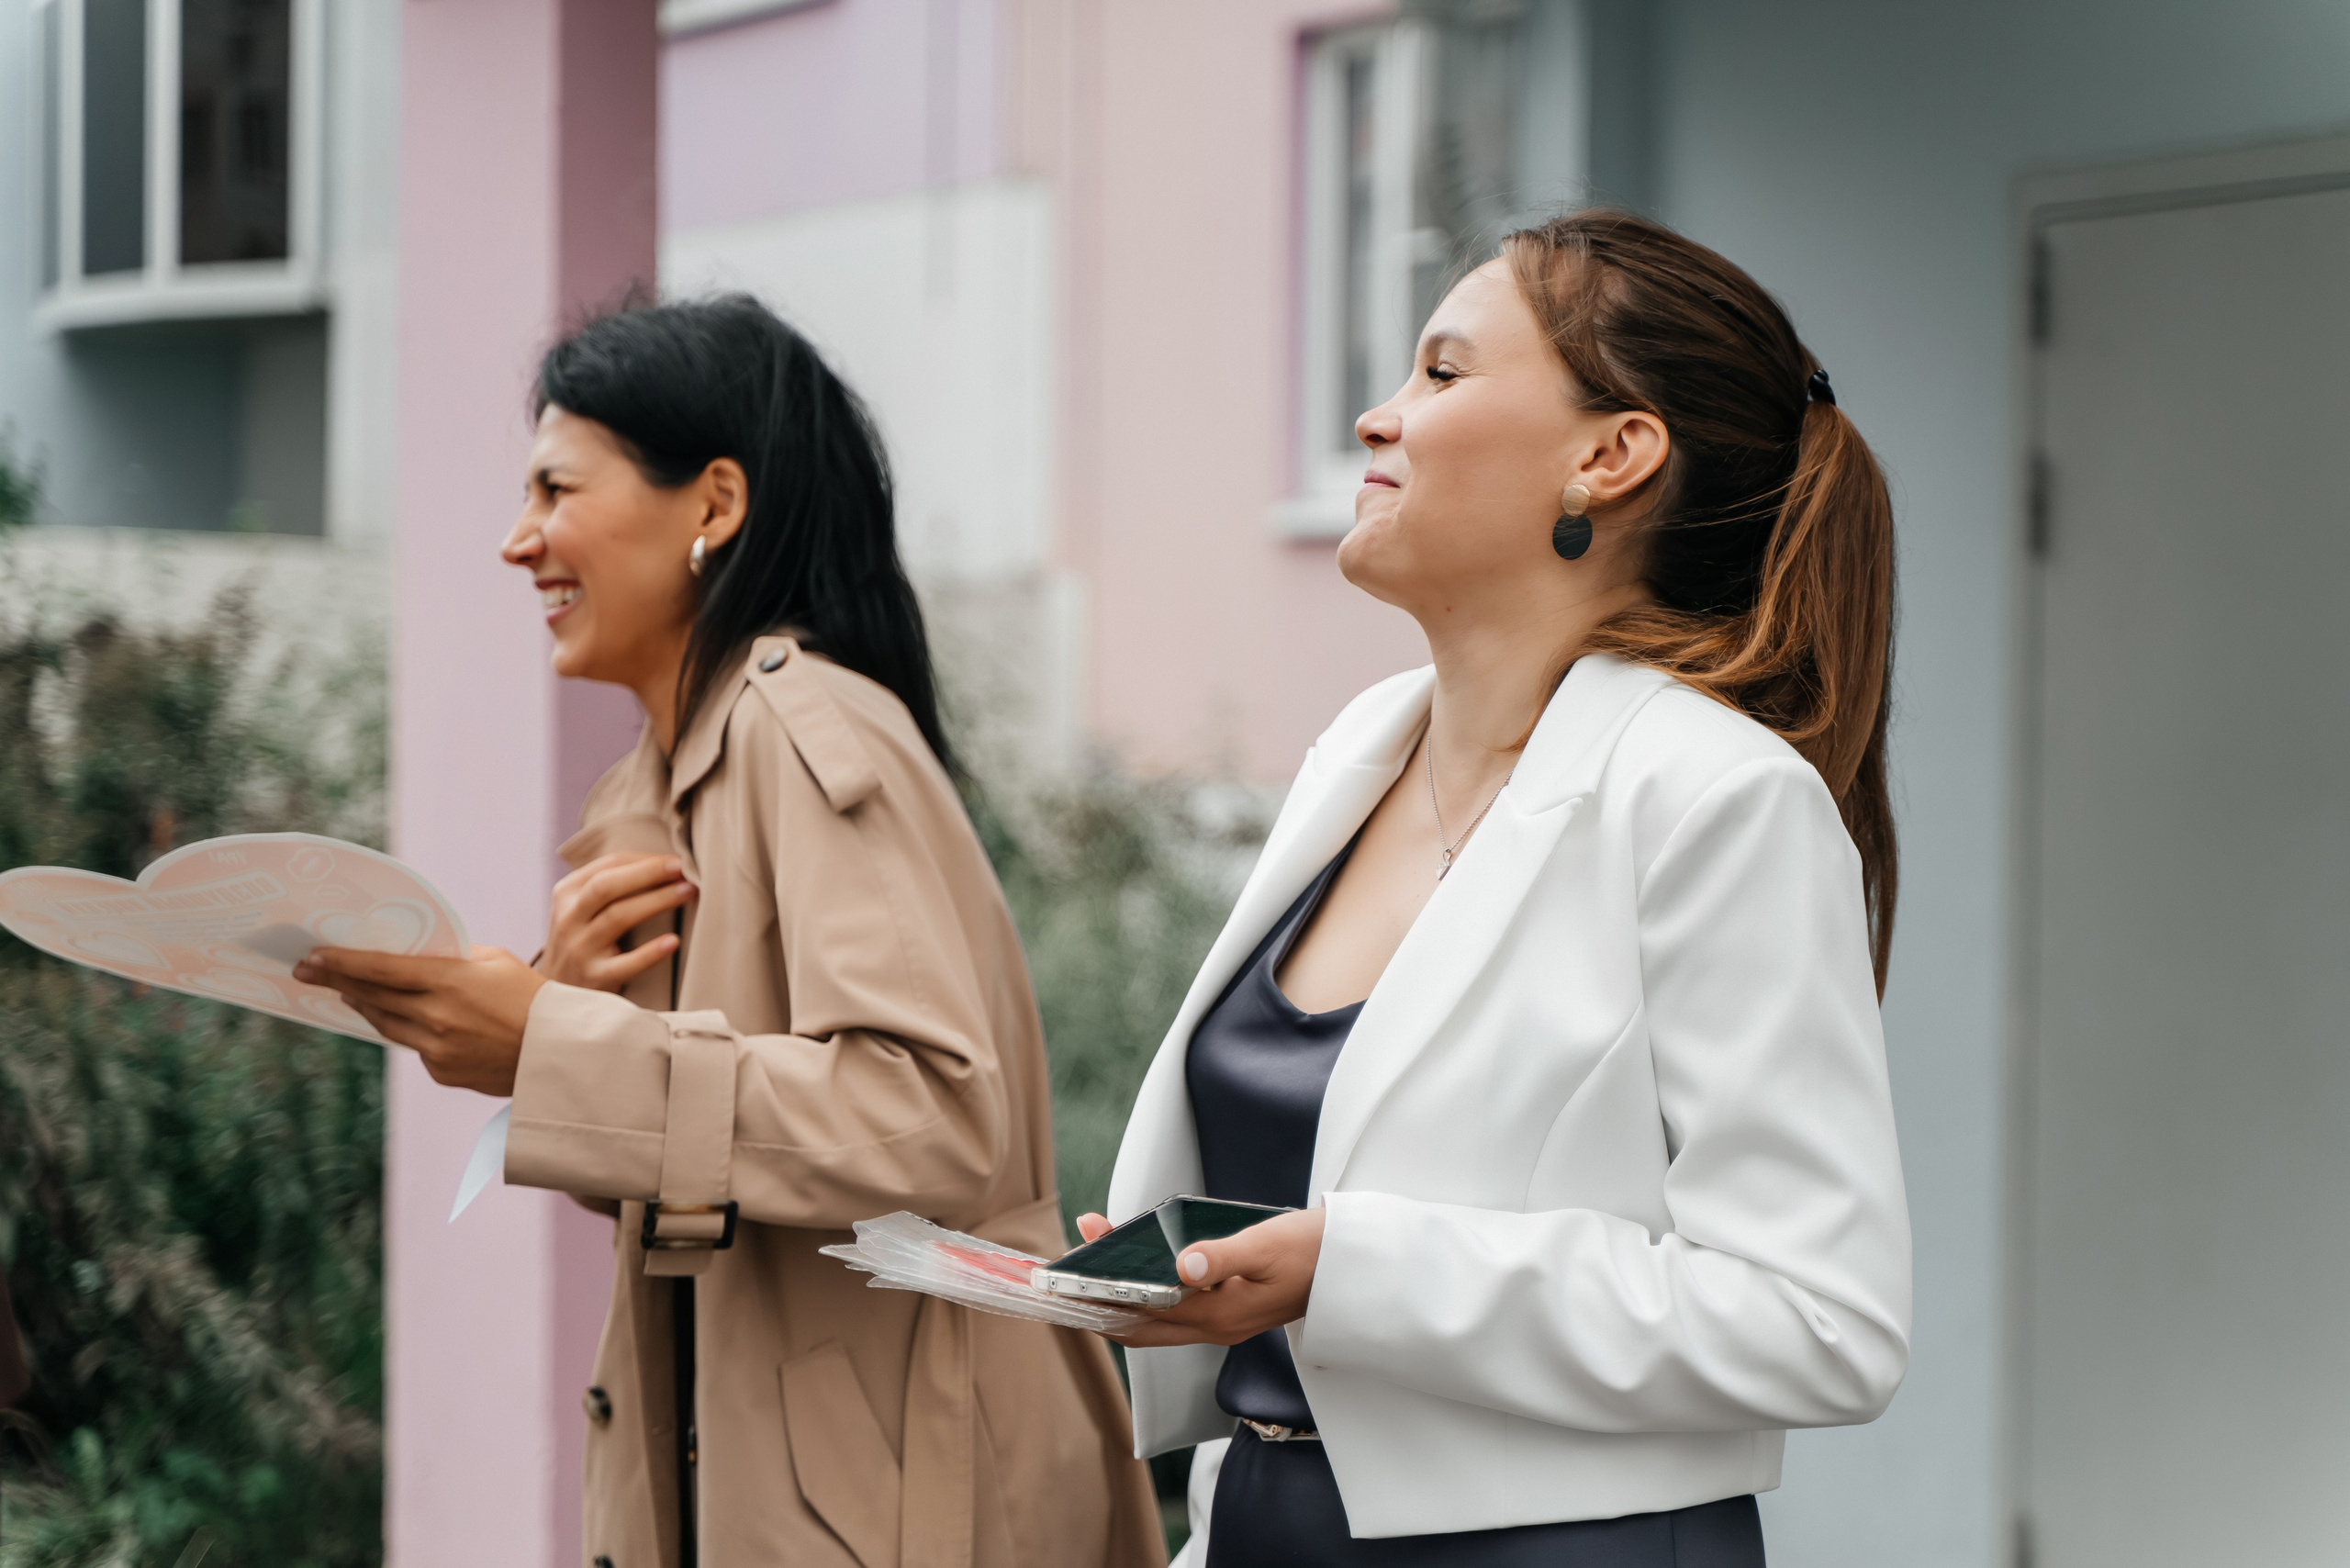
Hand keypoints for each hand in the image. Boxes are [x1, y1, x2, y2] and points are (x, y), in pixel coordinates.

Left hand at [294, 946, 545, 1095]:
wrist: (559, 1052)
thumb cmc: (532, 997)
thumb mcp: (495, 961)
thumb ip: (451, 958)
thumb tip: (413, 958)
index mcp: (451, 981)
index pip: (381, 969)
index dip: (342, 962)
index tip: (311, 957)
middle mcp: (436, 1017)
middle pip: (372, 997)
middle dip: (336, 982)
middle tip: (307, 972)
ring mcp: (436, 1049)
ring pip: (385, 1024)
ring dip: (364, 1006)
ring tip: (347, 992)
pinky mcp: (441, 1072)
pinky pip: (413, 1046)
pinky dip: (408, 1030)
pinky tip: (407, 1019)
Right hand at [540, 853, 695, 991]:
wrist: (554, 996)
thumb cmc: (582, 943)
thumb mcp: (581, 910)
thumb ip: (609, 887)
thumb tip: (665, 865)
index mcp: (567, 894)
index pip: (607, 865)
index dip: (644, 859)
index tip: (676, 860)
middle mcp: (569, 919)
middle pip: (607, 886)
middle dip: (648, 872)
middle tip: (683, 867)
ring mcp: (579, 949)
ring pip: (618, 917)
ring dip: (657, 901)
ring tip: (688, 892)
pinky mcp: (594, 978)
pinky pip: (625, 964)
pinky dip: (650, 952)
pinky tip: (673, 941)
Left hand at [1070, 1208, 1327, 1347]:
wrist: (1350, 1266)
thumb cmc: (1312, 1249)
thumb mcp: (1267, 1245)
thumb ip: (1223, 1256)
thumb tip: (1182, 1265)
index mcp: (1219, 1315)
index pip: (1144, 1313)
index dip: (1103, 1300)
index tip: (1070, 1281)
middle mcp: (1215, 1327)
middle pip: (1140, 1324)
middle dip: (1099, 1301)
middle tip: (1063, 1274)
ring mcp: (1221, 1322)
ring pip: (1155, 1318)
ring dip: (1120, 1296)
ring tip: (1094, 1255)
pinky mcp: (1228, 1311)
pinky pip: (1173, 1310)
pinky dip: (1147, 1292)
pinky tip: (1138, 1266)